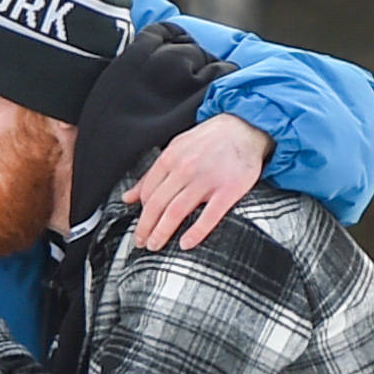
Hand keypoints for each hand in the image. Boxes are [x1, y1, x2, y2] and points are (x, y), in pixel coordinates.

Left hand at [126, 113, 269, 251]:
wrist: (244, 128)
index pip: (148, 192)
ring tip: (155, 245)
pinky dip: (195, 233)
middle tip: (142, 243)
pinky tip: (186, 244)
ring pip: (176, 212)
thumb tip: (128, 197)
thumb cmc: (210, 140)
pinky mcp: (228, 190)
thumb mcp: (176, 148)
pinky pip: (209, 216)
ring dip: (162, 232)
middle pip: (157, 205)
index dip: (141, 213)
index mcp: (170, 158)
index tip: (140, 227)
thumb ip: (152, 174)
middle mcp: (185, 168)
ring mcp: (206, 180)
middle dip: (145, 228)